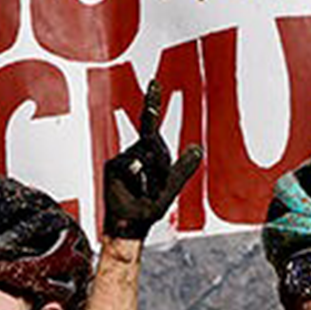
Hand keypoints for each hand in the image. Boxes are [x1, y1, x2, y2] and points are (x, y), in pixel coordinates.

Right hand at [102, 80, 203, 241]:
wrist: (127, 226)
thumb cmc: (147, 210)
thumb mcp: (171, 190)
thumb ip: (182, 169)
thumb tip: (197, 147)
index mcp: (149, 152)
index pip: (150, 123)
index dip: (152, 102)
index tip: (155, 82)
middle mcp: (135, 151)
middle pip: (155, 145)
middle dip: (163, 167)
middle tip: (157, 190)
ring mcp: (123, 158)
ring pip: (145, 158)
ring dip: (152, 179)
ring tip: (145, 195)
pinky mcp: (113, 167)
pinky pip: (133, 167)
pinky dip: (139, 181)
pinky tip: (135, 192)